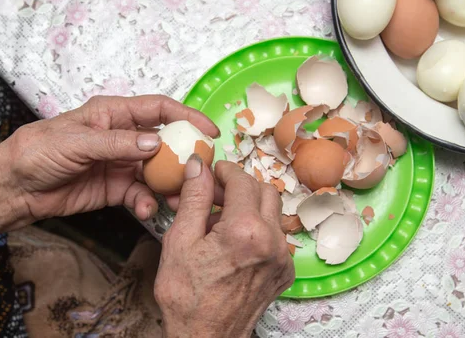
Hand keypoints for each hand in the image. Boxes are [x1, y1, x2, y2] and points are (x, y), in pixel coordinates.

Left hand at [1, 95, 218, 224]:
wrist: (15, 188)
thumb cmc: (37, 151)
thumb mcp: (76, 142)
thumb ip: (116, 143)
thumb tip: (154, 144)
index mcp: (115, 114)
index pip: (159, 110)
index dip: (187, 117)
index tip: (209, 131)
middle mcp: (123, 137)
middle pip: (165, 143)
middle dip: (184, 157)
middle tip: (201, 171)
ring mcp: (121, 164)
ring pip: (157, 172)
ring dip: (169, 185)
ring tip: (177, 198)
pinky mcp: (116, 189)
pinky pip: (140, 194)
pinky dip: (147, 202)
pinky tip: (146, 210)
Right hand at [154, 158, 294, 337]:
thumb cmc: (187, 297)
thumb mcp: (180, 242)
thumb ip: (194, 199)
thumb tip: (198, 167)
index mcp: (245, 231)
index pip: (242, 180)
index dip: (225, 170)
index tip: (213, 171)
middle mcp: (272, 241)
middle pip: (264, 190)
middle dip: (240, 186)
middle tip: (216, 194)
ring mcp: (282, 258)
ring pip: (273, 212)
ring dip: (250, 206)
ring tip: (221, 221)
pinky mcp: (285, 271)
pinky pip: (276, 236)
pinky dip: (258, 229)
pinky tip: (234, 243)